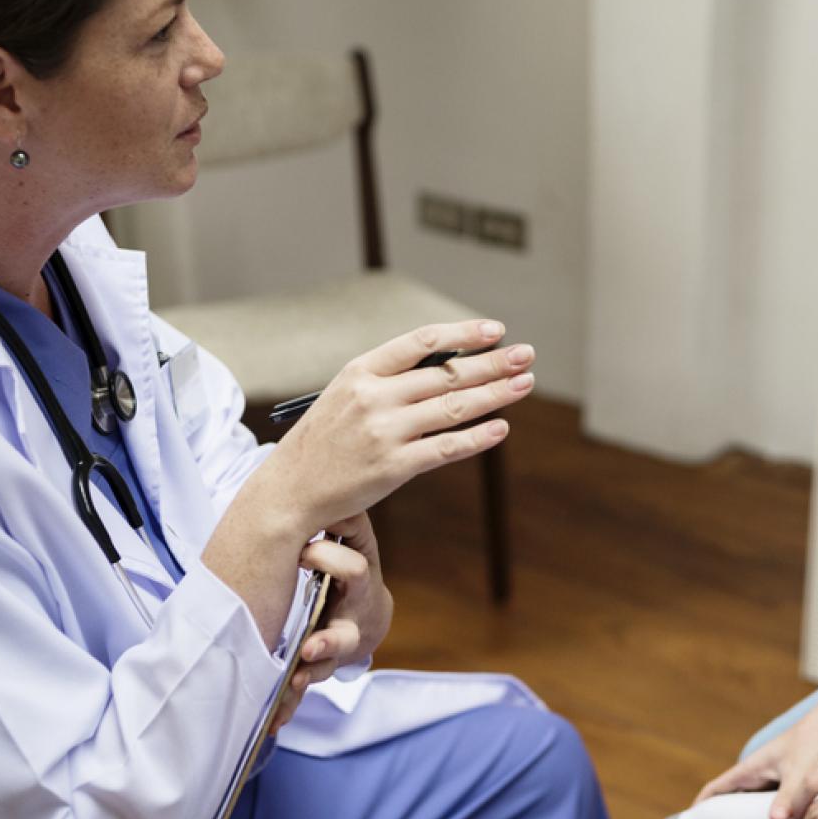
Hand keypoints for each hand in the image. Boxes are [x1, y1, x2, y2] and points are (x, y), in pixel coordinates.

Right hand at [268, 320, 534, 531]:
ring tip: (525, 383)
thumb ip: (390, 379)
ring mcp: (384, 432)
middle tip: (527, 354)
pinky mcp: (393, 467)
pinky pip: (446, 448)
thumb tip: (448, 366)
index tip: (495, 330)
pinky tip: (501, 428)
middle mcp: (374, 397)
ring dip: (496, 394)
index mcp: (360, 371)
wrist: (290, 488)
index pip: (421, 342)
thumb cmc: (325, 440)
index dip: (462, 334)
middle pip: (446, 374)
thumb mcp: (345, 395)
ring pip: (454, 407)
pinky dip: (477, 438)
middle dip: (493, 362)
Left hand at [269, 518, 389, 731]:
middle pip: (345, 636)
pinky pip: (304, 692)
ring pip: (324, 669)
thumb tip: (335, 491)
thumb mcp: (357, 542)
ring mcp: (334, 650)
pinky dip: (289, 707)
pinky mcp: (316, 668)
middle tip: (308, 647)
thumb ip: (346, 520)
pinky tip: (274, 721)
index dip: (328, 560)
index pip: (352, 571)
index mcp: (359, 586)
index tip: (303, 551)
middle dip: (327, 642)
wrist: (368, 617)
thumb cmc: (354, 570)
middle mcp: (350, 622)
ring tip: (292, 683)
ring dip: (308, 677)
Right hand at [694, 704, 817, 818]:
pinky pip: (783, 811)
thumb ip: (788, 797)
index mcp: (752, 769)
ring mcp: (780, 782)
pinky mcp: (799, 788)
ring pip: (760, 810)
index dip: (701, 807)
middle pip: (735, 804)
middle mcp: (762, 776)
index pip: (717, 789)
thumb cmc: (817, 740)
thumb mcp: (800, 771)